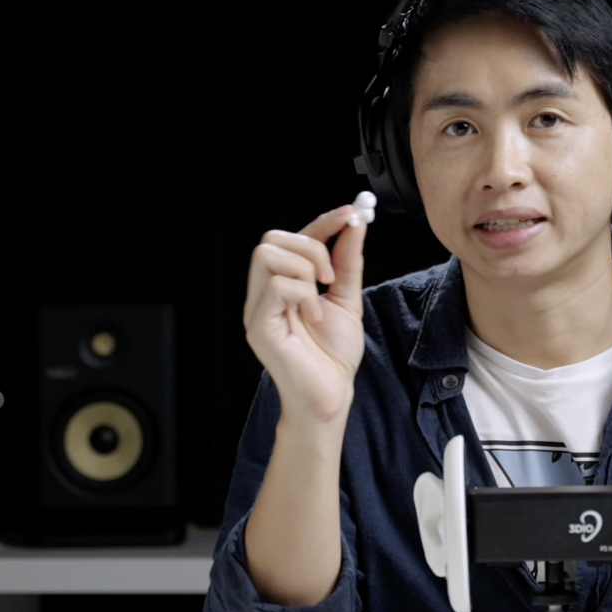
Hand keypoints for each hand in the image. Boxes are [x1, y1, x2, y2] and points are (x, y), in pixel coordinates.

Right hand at [243, 204, 369, 427]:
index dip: (322, 222)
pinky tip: (312, 317)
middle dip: (311, 246)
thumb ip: (348, 262)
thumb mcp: (347, 300)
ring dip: (305, 270)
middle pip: (272, 238)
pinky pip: (275, 285)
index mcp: (282, 285)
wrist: (332, 396)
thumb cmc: (333, 356)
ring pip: (268, 254)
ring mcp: (257, 309)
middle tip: (331, 277)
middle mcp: (263, 293)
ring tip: (318, 301)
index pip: (292, 237)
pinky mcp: (258, 325)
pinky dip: (302, 295)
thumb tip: (354, 224)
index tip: (351, 214)